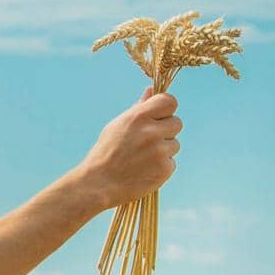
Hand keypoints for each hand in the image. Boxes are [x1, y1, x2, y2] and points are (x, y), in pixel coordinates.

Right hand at [73, 86, 180, 210]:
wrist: (98, 184)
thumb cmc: (106, 152)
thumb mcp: (117, 126)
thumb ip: (138, 108)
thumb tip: (151, 90)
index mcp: (138, 117)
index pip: (169, 101)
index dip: (166, 109)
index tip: (159, 117)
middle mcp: (151, 132)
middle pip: (177, 123)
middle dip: (166, 131)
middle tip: (147, 142)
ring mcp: (159, 151)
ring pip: (175, 144)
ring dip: (163, 150)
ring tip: (142, 158)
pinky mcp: (165, 169)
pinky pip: (171, 162)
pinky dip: (161, 166)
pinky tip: (144, 170)